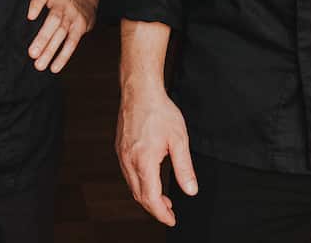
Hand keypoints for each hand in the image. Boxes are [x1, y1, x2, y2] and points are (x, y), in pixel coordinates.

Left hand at [27, 0, 96, 72]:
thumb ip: (36, 2)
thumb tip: (26, 22)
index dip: (37, 4)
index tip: (30, 17)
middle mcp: (64, 2)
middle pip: (54, 19)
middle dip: (43, 37)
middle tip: (32, 53)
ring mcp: (73, 14)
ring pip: (62, 33)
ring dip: (51, 50)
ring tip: (39, 65)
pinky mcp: (81, 26)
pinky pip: (72, 42)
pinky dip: (63, 56)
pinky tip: (54, 67)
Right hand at [116, 83, 197, 226]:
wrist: (140, 90)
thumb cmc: (159, 111)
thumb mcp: (179, 140)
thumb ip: (184, 168)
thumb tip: (190, 190)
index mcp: (144, 161)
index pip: (151, 198)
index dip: (161, 213)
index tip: (171, 220)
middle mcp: (129, 161)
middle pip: (139, 196)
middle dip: (155, 208)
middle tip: (170, 212)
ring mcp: (122, 155)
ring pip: (132, 186)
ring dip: (147, 197)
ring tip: (163, 199)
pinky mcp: (120, 148)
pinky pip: (128, 174)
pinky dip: (139, 184)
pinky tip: (151, 180)